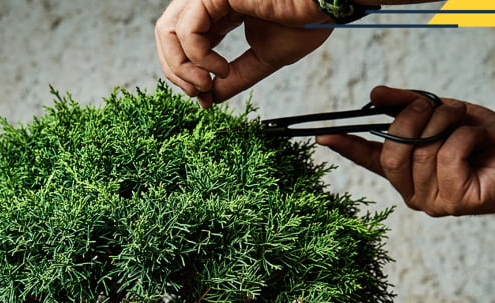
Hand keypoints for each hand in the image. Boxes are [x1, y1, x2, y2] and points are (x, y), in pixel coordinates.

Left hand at [155, 0, 331, 107]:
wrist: (328, 2)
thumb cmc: (305, 20)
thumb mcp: (263, 58)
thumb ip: (234, 78)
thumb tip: (209, 99)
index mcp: (218, 11)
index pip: (182, 41)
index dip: (184, 72)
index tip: (203, 96)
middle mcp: (209, 0)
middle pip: (165, 35)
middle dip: (175, 71)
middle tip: (198, 93)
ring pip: (167, 31)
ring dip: (181, 67)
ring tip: (206, 84)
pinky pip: (188, 30)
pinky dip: (197, 57)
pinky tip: (220, 69)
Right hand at [317, 86, 494, 216]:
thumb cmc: (485, 138)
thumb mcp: (442, 113)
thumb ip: (408, 105)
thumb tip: (374, 95)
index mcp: (406, 171)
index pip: (369, 158)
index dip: (346, 146)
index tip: (323, 136)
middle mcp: (412, 191)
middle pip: (393, 151)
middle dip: (414, 119)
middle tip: (435, 105)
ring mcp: (431, 201)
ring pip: (422, 151)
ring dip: (447, 124)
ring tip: (465, 124)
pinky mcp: (454, 203)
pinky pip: (447, 156)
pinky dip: (465, 137)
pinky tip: (478, 143)